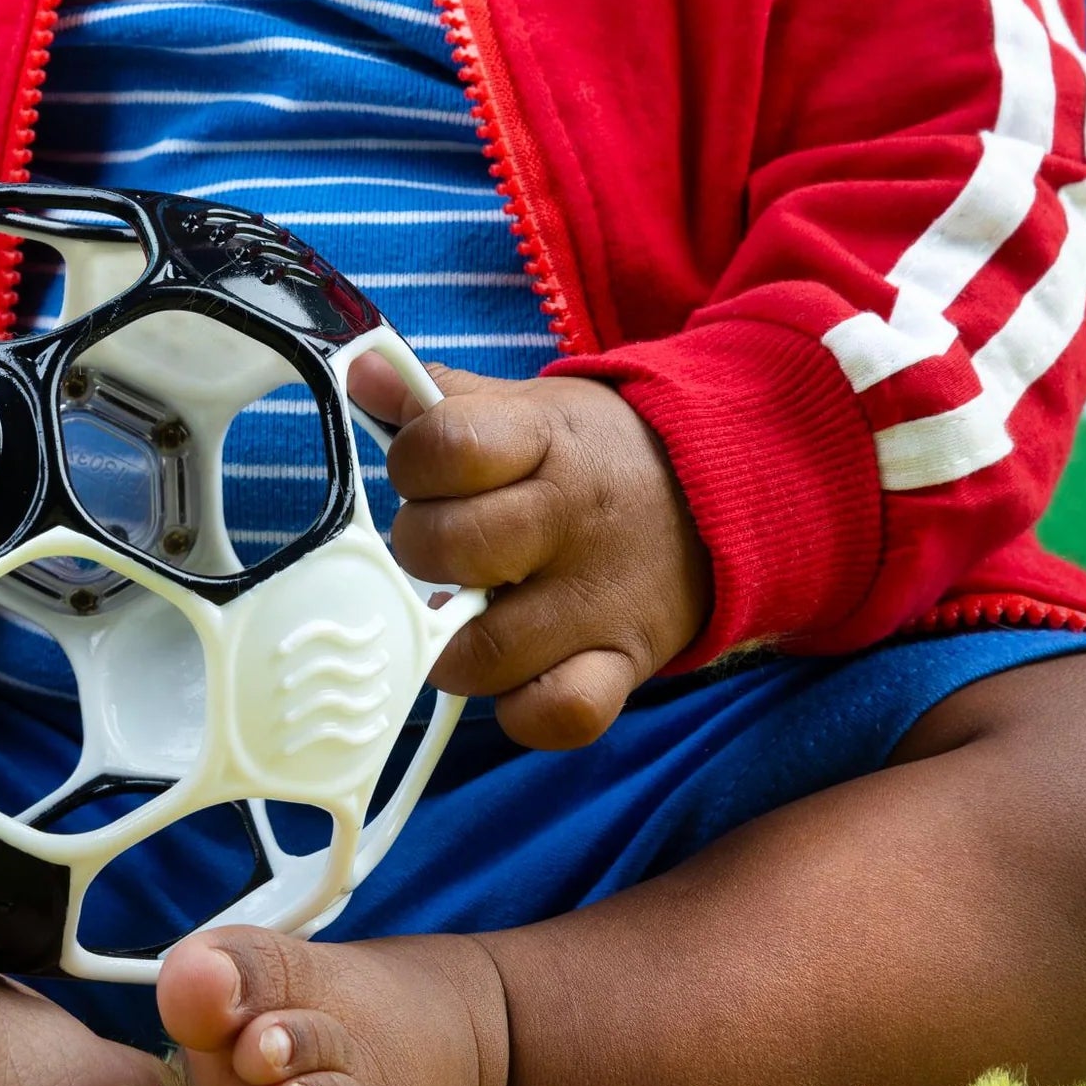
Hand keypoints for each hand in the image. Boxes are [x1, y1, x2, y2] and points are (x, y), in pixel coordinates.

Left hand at [355, 360, 712, 749]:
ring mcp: (597, 600)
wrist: (722, 497)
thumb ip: (438, 401)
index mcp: (543, 442)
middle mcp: (569, 521)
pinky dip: (523, 709)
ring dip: (453, 643)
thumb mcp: (528, 410)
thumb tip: (363, 373)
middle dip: (421, 551)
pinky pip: (559, 712)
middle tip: (443, 550)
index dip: (412, 463)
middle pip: (449, 548)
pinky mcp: (623, 663)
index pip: (445, 446)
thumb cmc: (595, 459)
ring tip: (468, 615)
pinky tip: (515, 675)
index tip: (426, 474)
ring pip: (484, 649)